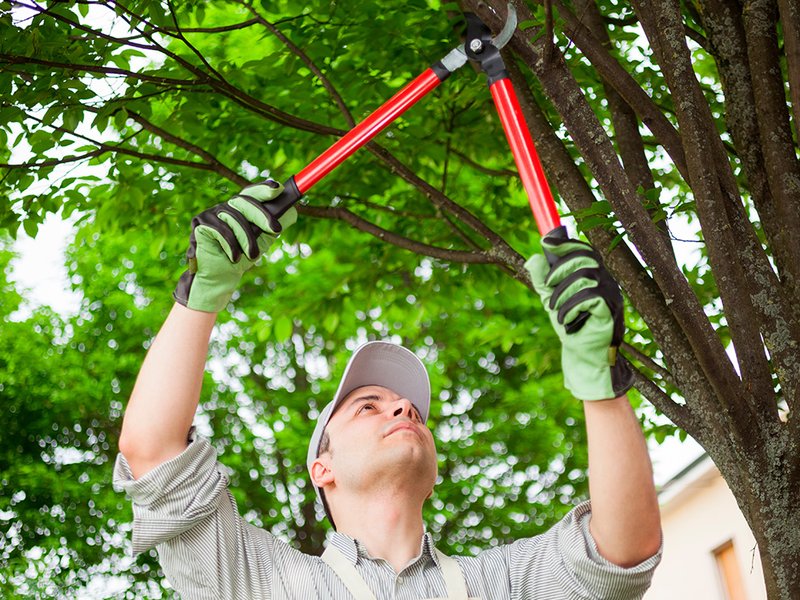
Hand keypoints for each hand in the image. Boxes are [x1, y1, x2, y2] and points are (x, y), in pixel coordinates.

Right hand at [173, 180, 296, 312]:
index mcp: (240, 208)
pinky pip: (220, 229)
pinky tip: (233, 257)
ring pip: (234, 218)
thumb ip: (274, 225)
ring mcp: (211, 213)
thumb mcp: (263, 240)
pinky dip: (230, 245)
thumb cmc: (242, 257)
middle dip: (262, 215)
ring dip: (246, 239)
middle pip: (244, 201)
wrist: (221, 277)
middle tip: (275, 229)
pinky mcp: (200, 223)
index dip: (264, 188)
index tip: (278, 188)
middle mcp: (225, 206)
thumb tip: (293, 211)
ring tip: (252, 256)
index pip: (252, 193)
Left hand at [524, 232, 632, 400]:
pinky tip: (566, 320)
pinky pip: (590, 297)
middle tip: (547, 287)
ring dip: (563, 293)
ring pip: (585, 277)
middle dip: (560, 270)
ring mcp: (611, 295)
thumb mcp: (550, 299)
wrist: (582, 355)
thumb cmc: (570, 326)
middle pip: (584, 259)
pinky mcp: (611, 310)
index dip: (566, 244)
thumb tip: (534, 258)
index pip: (584, 250)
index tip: (546, 243)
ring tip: (555, 310)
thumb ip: (543, 280)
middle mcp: (606, 281)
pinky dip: (571, 307)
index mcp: (593, 276)